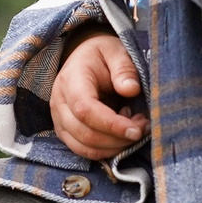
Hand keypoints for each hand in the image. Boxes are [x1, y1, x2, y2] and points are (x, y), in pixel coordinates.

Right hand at [51, 31, 145, 161]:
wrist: (84, 59)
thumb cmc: (101, 55)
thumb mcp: (116, 52)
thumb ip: (124, 69)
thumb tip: (131, 89)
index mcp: (71, 80)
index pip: (85, 110)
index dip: (112, 125)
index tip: (137, 130)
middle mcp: (59, 102)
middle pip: (85, 133)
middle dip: (118, 139)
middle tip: (143, 128)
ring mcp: (58, 119)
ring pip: (84, 147)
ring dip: (114, 147)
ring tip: (135, 130)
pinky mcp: (64, 131)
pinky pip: (83, 150)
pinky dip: (106, 150)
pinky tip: (121, 135)